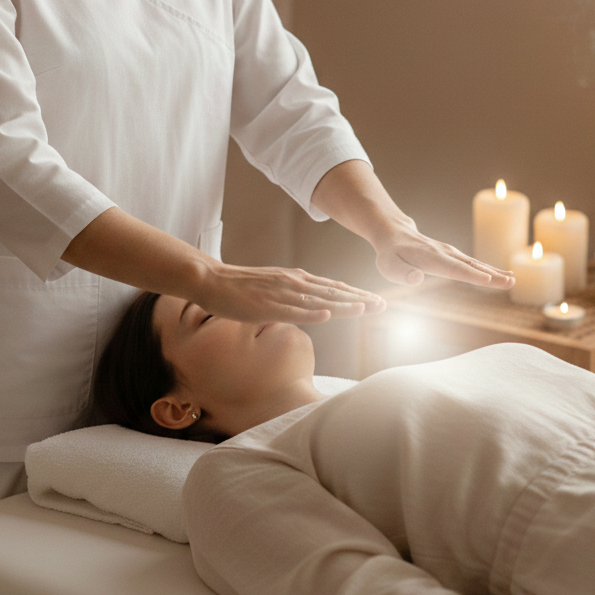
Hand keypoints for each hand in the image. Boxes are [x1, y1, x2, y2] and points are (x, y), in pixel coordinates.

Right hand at [193, 259, 386, 323]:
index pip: (332, 287)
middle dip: (358, 299)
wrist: (212, 279)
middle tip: (382, 305)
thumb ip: (295, 296)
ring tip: (365, 308)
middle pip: (332, 292)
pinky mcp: (266, 305)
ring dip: (342, 304)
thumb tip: (312, 306)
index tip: (375, 300)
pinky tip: (327, 315)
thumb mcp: (275, 287)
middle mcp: (294, 283)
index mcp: (296, 279)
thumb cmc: (241, 287)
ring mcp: (281, 293)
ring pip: (317, 300)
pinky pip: (292, 310)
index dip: (355, 294)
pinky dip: (310, 312)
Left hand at [373, 217, 513, 289]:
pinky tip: (502, 276)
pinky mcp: (454, 255)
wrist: (395, 233)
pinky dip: (489, 269)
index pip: (453, 268)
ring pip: (475, 264)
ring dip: (494, 272)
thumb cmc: (390, 254)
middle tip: (511, 282)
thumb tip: (417, 279)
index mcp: (430, 258)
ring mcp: (451, 253)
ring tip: (512, 280)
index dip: (470, 275)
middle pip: (470, 266)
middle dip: (491, 274)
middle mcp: (444, 253)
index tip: (488, 280)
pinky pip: (473, 263)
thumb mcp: (387, 266)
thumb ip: (401, 273)